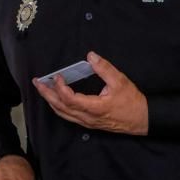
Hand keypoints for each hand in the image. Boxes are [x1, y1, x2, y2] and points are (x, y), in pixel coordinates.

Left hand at [33, 52, 148, 134]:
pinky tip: (56, 100)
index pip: (69, 99)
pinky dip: (59, 107)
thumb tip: (91, 56)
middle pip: (60, 108)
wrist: (142, 120)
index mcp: (94, 108)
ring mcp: (87, 122)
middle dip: (47, 94)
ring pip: (63, 114)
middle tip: (37, 82)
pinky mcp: (89, 123)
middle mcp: (87, 117)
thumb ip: (105, 68)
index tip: (57, 76)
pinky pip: (69, 116)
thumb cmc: (132, 101)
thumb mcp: (120, 81)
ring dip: (51, 101)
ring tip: (43, 89)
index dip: (60, 88)